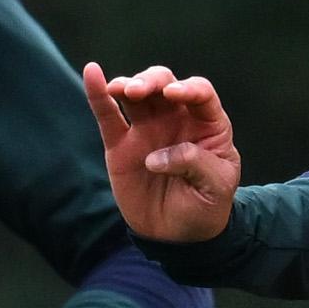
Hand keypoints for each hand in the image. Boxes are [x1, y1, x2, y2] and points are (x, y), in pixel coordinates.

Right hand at [81, 61, 242, 243]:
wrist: (178, 234)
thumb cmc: (206, 205)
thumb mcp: (216, 186)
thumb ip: (195, 163)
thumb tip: (156, 157)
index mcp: (207, 124)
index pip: (200, 93)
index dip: (188, 88)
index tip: (174, 94)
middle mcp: (176, 118)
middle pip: (164, 83)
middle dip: (152, 81)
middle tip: (138, 92)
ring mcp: (147, 128)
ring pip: (136, 93)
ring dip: (128, 84)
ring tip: (122, 91)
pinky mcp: (121, 144)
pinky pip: (108, 115)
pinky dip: (98, 94)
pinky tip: (92, 73)